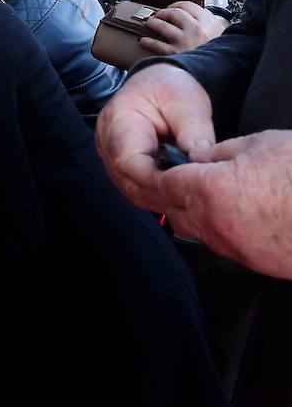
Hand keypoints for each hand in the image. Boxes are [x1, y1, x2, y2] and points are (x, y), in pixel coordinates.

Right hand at [95, 64, 213, 212]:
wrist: (156, 83)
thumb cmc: (169, 88)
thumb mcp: (188, 103)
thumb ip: (195, 133)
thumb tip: (202, 164)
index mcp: (119, 122)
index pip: (128, 162)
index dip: (156, 180)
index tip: (186, 186)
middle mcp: (108, 143)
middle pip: (128, 182)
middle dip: (162, 194)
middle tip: (195, 201)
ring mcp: (112, 158)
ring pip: (132, 190)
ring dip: (161, 200)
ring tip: (190, 203)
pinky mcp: (123, 167)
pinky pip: (137, 189)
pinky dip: (158, 197)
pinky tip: (180, 199)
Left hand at [139, 2, 229, 54]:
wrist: (216, 70)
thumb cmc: (215, 50)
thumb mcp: (218, 31)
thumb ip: (207, 19)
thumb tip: (192, 11)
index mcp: (208, 22)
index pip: (187, 5)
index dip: (175, 5)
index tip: (170, 9)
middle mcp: (196, 30)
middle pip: (174, 13)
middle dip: (163, 12)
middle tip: (156, 15)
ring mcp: (185, 41)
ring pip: (163, 26)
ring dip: (152, 23)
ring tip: (147, 23)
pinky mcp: (175, 54)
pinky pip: (157, 44)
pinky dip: (147, 41)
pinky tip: (142, 40)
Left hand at [158, 131, 291, 278]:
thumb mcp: (262, 144)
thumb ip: (222, 152)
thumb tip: (203, 157)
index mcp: (207, 189)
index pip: (159, 184)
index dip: (148, 174)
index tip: (144, 167)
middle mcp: (212, 223)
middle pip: (170, 211)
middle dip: (162, 195)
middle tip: (162, 180)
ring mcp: (233, 247)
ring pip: (195, 230)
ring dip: (190, 213)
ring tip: (199, 195)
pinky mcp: (254, 262)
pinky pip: (223, 244)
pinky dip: (219, 228)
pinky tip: (232, 214)